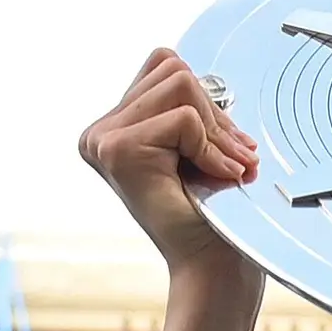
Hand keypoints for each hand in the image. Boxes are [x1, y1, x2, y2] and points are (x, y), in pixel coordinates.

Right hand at [78, 49, 261, 278]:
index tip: (223, 145)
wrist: (210, 266)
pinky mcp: (118, 150)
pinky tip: (214, 177)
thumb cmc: (211, 213)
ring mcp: (103, 139)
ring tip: (222, 168)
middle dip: (215, 113)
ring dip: (214, 130)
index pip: (164, 64)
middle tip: (232, 158)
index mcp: (113, 128)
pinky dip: (210, 148)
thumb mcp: (198, 145)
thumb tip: (203, 75)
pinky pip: (184, 118)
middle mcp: (99, 132)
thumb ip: (189, 104)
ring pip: (180, 84)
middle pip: (173, 68)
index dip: (206, 100)